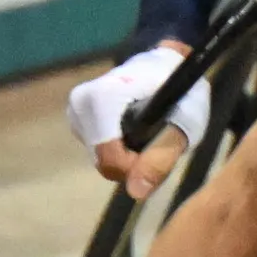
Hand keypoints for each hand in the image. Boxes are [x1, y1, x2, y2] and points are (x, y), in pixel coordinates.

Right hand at [67, 43, 205, 196]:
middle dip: (133, 163)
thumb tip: (136, 193)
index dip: (136, 169)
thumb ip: (159, 159)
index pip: (108, 159)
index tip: (159, 156)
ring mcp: (75, 110)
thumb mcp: (181, 126)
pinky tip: (136, 131)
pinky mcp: (77, 117)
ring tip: (150, 133)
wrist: (164, 63)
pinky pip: (99, 148)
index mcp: (101, 100)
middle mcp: (80, 105)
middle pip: (103, 160)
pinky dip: (120, 147)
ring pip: (101, 157)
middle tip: (159, 143)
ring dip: (128, 156)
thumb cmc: (179, 89)